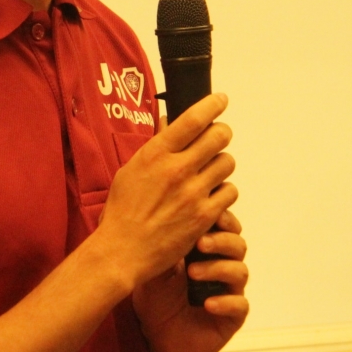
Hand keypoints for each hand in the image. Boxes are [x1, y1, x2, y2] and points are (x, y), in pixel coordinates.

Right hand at [91, 94, 235, 291]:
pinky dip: (224, 191)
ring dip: (222, 163)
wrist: (123, 251)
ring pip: (228, 162)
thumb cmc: (122, 212)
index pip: (193, 119)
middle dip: (221, 133)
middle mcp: (176, 169)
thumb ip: (154, 147)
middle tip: (217, 138)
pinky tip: (212, 195)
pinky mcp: (205, 216)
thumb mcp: (130, 171)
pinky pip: (230, 192)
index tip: (221, 100)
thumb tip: (169, 122)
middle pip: (219, 136)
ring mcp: (193, 193)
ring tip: (211, 171)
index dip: (212, 105)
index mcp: (155, 154)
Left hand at [131, 207, 249, 351]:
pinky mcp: (232, 318)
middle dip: (221, 240)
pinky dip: (225, 302)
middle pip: (237, 245)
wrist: (154, 337)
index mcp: (207, 251)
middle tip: (200, 242)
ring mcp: (229, 292)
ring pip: (240, 272)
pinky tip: (208, 303)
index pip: (224, 227)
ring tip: (193, 273)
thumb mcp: (154, 270)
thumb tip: (163, 215)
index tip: (207, 213)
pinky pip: (239, 305)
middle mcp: (222, 267)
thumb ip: (163, 246)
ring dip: (218, 268)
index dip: (221, 219)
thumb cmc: (155, 298)